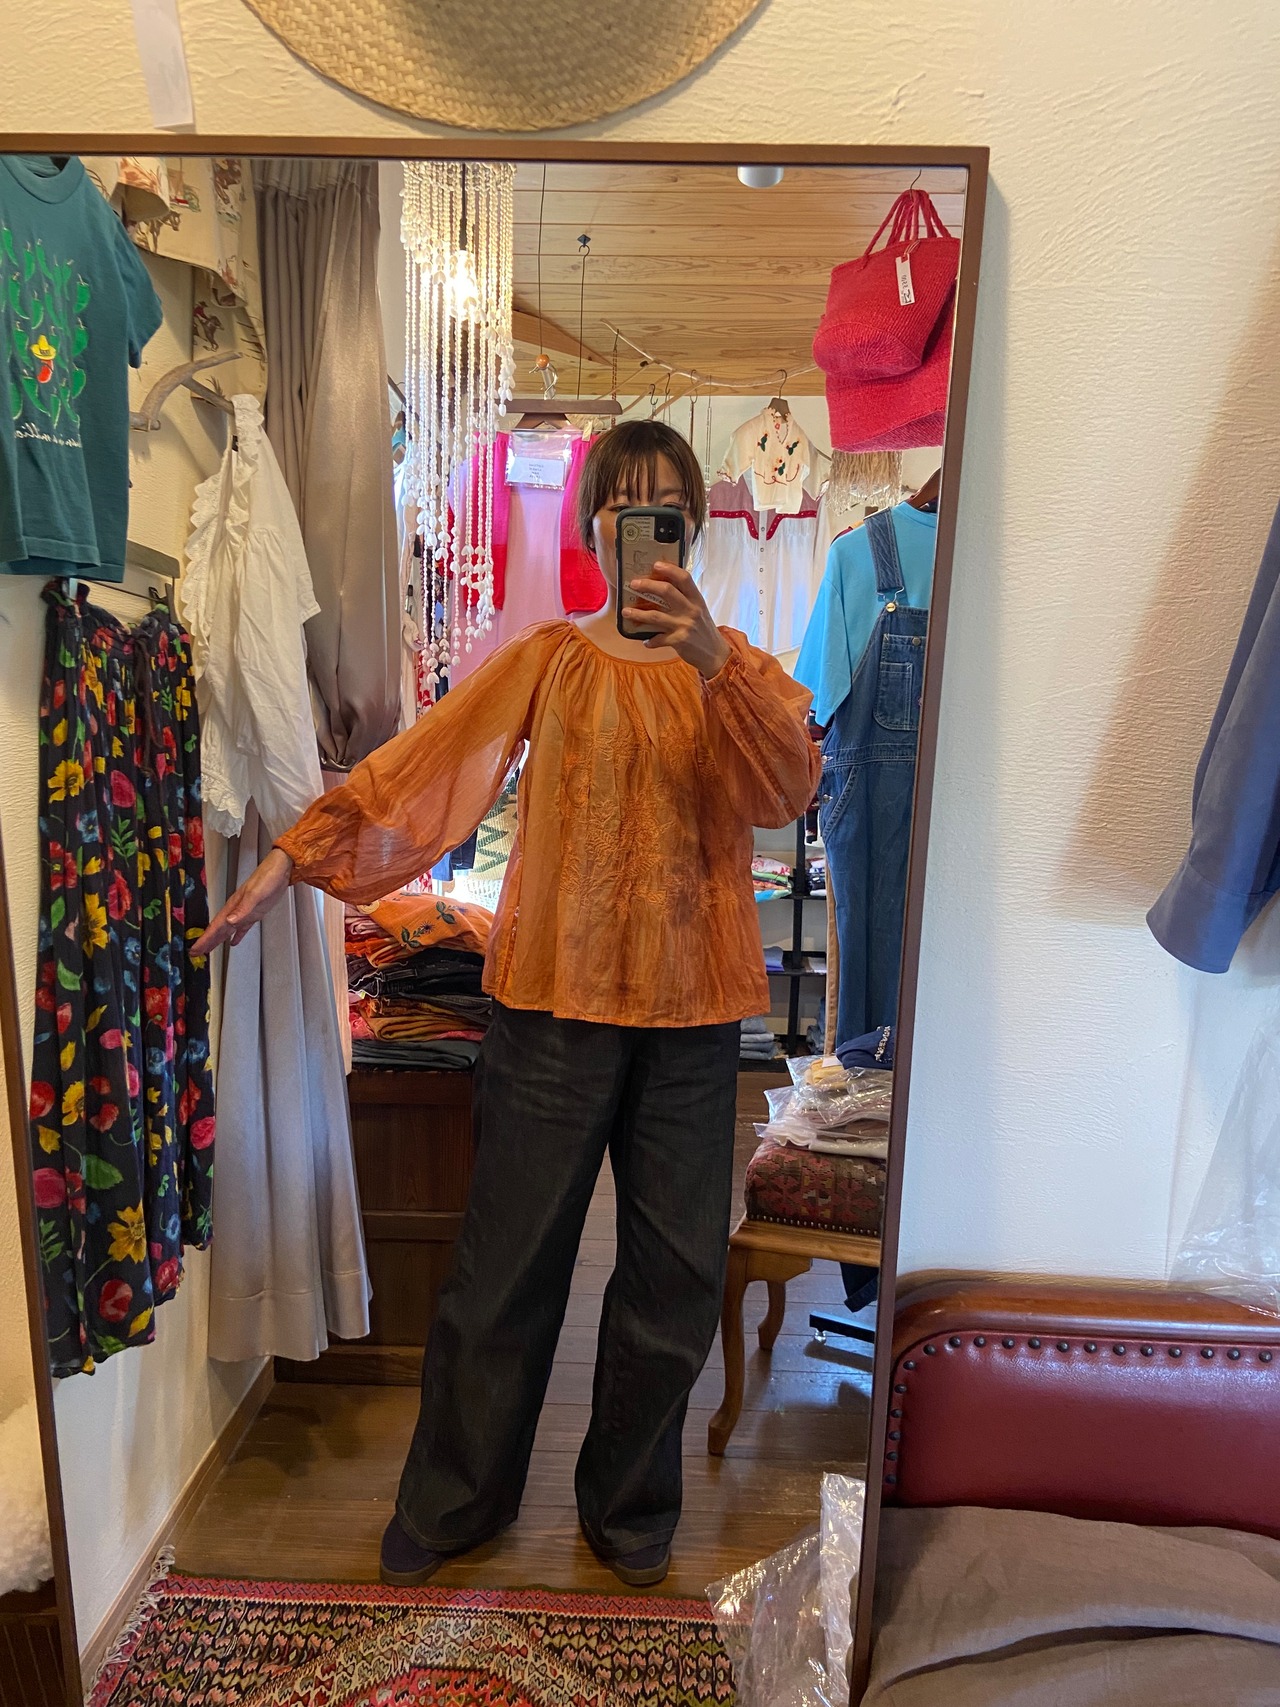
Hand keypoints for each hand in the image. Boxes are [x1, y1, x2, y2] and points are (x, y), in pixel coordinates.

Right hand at [193, 847, 293, 955]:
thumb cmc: (267, 877)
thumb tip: (229, 921)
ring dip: (218, 940)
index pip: (215, 926)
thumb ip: (243, 908)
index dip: (205, 938)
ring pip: (227, 930)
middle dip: (207, 941)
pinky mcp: (254, 913)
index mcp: (233, 906)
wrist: (280, 869)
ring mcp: (244, 912)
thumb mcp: (255, 893)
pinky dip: (237, 936)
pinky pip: (242, 928)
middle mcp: (236, 910)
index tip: (196, 948)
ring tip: (209, 950)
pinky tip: (233, 942)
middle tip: (196, 953)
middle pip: (218, 930)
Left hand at [624, 562, 731, 678]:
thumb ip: (686, 599)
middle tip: (634, 584)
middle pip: (667, 591)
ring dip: (638, 614)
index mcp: (697, 599)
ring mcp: (685, 625)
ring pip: (656, 615)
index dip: (669, 569)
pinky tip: (646, 641)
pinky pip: (658, 639)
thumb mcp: (699, 610)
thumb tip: (663, 587)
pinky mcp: (679, 641)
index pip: (684, 578)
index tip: (655, 565)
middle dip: (647, 585)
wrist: (715, 654)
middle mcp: (691, 610)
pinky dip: (650, 640)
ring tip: (625, 611)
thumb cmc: (704, 630)